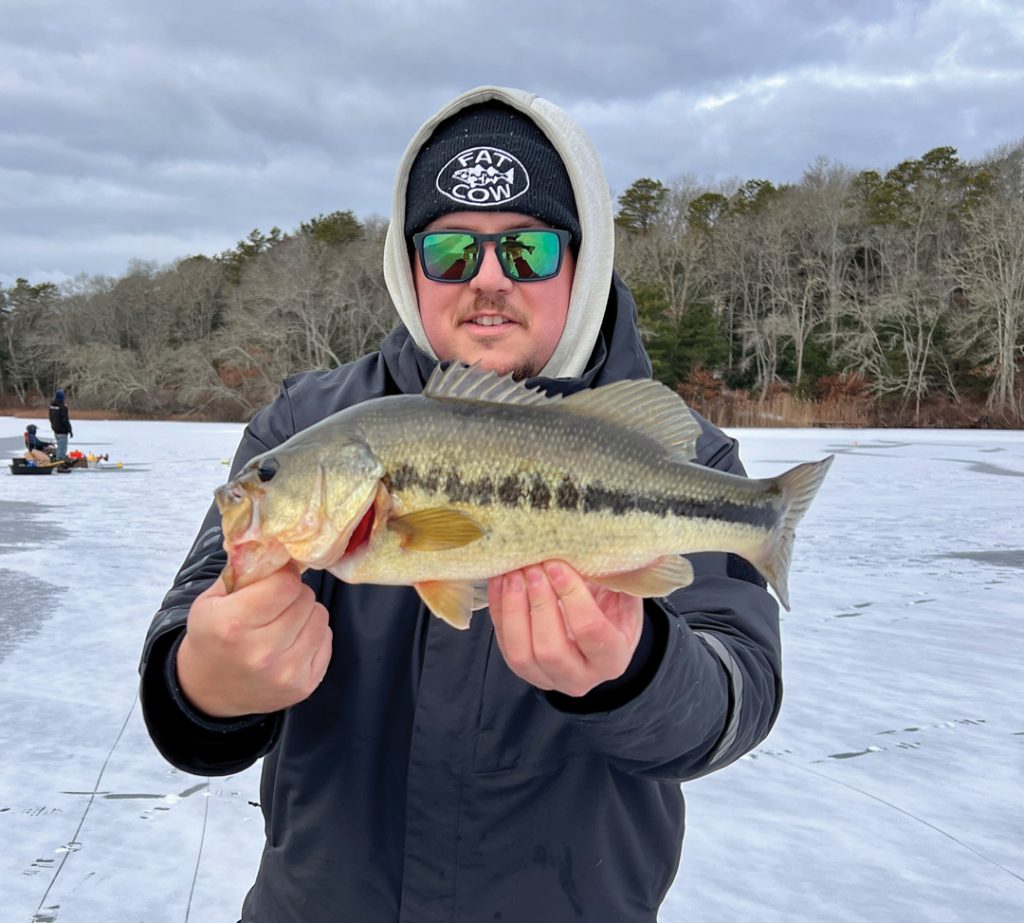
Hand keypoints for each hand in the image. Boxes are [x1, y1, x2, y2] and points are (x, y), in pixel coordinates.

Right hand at [176, 563, 331, 717]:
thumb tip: (277, 544)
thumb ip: (243, 572)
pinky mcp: (303, 686)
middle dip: (294, 594)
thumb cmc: (211, 638)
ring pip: (320, 617)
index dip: (284, 575)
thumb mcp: (211, 601)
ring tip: (285, 621)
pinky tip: (292, 641)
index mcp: (234, 625)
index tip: (277, 578)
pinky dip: (313, 635)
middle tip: (278, 602)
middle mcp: (262, 652)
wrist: (208, 692)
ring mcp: (286, 672)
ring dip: (306, 613)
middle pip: (305, 599)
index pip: (286, 584)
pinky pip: (326, 640)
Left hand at [487, 560, 643, 697]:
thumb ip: (616, 577)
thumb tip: (605, 543)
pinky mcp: (522, 668)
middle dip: (539, 603)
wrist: (598, 633)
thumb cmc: (612, 610)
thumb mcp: (623, 594)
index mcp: (613, 659)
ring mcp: (546, 677)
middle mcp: (580, 677)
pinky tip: (500, 581)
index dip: (572, 596)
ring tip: (514, 574)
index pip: (590, 631)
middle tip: (533, 568)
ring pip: (521, 653)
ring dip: (514, 609)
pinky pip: (503, 643)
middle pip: (551, 649)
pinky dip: (499, 610)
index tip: (557, 566)